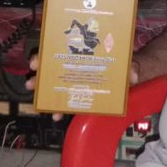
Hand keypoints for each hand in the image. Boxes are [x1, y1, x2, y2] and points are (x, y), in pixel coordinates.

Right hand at [25, 55, 141, 119]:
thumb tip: (132, 76)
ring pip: (57, 82)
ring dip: (45, 90)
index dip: (49, 55)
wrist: (135, 71)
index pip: (64, 51)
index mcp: (87, 54)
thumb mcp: (130, 62)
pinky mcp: (83, 93)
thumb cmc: (127, 63)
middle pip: (56, 66)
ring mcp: (79, 79)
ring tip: (37, 100)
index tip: (37, 62)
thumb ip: (132, 67)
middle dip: (41, 73)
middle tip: (32, 80)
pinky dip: (60, 107)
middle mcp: (80, 65)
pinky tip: (55, 115)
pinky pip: (68, 99)